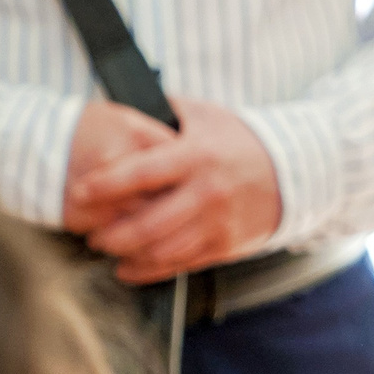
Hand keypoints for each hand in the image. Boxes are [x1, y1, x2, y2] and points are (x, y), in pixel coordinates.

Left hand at [72, 98, 283, 282]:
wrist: (295, 171)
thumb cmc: (241, 141)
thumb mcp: (206, 116)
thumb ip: (164, 110)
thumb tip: (122, 103)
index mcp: (197, 156)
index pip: (141, 173)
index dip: (104, 185)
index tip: (78, 192)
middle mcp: (207, 192)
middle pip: (147, 224)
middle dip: (109, 233)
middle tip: (88, 232)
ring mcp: (218, 222)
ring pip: (162, 250)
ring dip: (126, 254)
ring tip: (106, 248)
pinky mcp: (227, 245)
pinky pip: (181, 264)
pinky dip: (149, 270)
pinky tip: (128, 268)